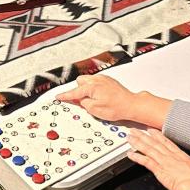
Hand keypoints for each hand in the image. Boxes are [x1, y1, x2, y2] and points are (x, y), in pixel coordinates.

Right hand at [55, 75, 171, 126]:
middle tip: (83, 101)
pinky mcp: (109, 80)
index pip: (74, 92)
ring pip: (88, 81)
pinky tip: (101, 96)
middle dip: (79, 90)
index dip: (65, 96)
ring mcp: (103, 79)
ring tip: (94, 99)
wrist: (131, 104)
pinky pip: (96, 81)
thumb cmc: (116, 108)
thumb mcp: (95, 110)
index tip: (58, 97)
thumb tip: (78, 99)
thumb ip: (83, 103)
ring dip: (87, 89)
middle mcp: (97, 80)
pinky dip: (94, 88)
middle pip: (80, 82)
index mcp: (92, 87)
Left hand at [128, 129, 189, 189]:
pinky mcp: (160, 170)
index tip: (151, 130)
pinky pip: (146, 162)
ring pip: (149, 149)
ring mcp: (165, 162)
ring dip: (138, 142)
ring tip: (130, 137)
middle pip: (155, 143)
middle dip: (144, 136)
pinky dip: (137, 157)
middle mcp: (171, 156)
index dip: (158, 135)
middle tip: (135, 130)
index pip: (167, 142)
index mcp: (181, 155)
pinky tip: (130, 154)